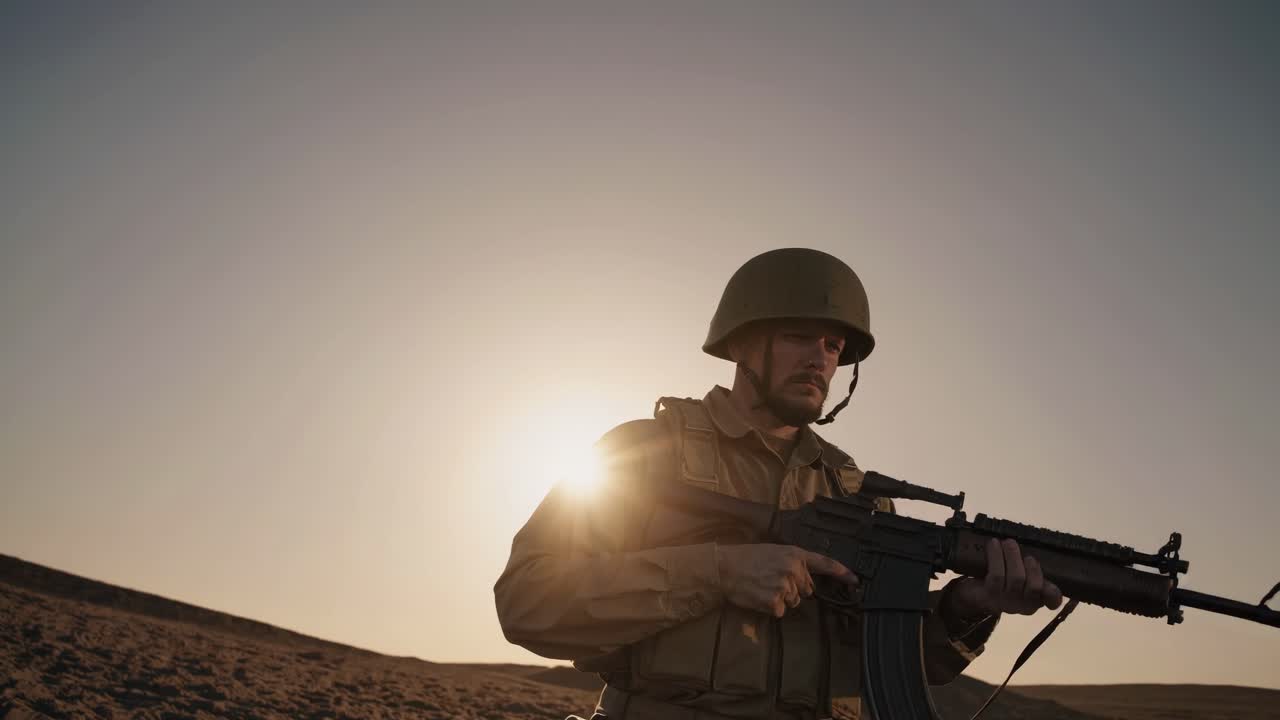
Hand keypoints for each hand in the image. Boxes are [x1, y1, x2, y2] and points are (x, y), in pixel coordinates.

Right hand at [715, 544, 858, 617]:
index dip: (842, 572)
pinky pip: (781, 611)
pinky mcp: (775, 603)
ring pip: (794, 601)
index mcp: (794, 554)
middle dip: (794, 588)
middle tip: (771, 580)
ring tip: (762, 586)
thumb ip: (793, 563)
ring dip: (781, 598)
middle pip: (806, 590)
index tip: (855, 580)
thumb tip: (805, 582)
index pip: (824, 563)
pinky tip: (759, 596)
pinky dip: (771, 608)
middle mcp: (793, 570)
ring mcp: (785, 587)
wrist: (724, 568)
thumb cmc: (746, 558)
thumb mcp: (773, 551)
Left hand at [945, 538, 1063, 621]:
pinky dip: (996, 557)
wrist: (973, 593)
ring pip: (1016, 579)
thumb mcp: (1020, 577)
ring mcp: (1006, 603)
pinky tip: (994, 545)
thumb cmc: (1003, 581)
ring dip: (1012, 556)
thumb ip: (1032, 570)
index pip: (1052, 601)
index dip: (1055, 593)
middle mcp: (1023, 605)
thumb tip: (1041, 550)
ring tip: (1008, 542)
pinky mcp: (989, 596)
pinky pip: (996, 576)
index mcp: (1036, 600)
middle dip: (1030, 565)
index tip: (1051, 583)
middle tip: (1024, 550)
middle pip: (1033, 586)